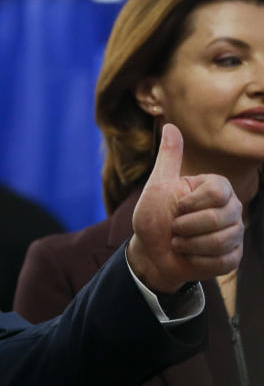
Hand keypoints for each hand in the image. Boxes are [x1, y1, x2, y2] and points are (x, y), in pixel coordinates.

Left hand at [127, 123, 242, 293]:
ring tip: (179, 241)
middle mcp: (232, 209)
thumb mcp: (158, 186)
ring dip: (188, 244)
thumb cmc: (154, 216)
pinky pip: (222, 260)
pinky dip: (196, 260)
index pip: (218, 191)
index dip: (191, 203)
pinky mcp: (233, 256)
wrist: (151, 251)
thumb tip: (171, 125)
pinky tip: (189, 255)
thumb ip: (169, 158)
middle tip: (174, 227)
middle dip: (185, 226)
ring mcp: (235, 233)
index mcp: (216, 188)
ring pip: (220, 240)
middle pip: (218, 217)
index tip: (177, 206)